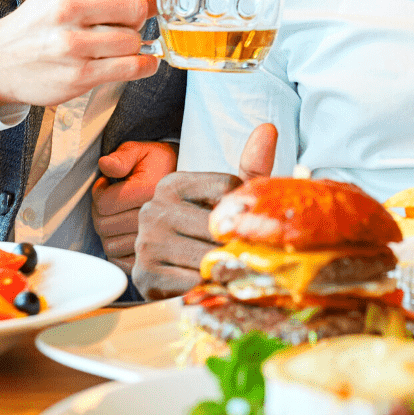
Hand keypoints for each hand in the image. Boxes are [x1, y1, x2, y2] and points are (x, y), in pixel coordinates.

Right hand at [0, 0, 159, 108]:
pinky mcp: (79, 75)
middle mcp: (69, 8)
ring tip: (116, 45)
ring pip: (134, 40)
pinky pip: (130, 67)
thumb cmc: (38, 25)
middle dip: (137, 18)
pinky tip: (141, 62)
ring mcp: (73, 44)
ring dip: (133, 45)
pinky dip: (143, 66)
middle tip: (123, 24)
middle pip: (136, 8)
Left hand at [92, 141, 178, 271]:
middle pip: (104, 226)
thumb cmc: (157, 165)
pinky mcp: (154, 256)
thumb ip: (123, 156)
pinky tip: (123, 233)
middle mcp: (155, 218)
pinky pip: (121, 261)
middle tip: (108, 199)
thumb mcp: (141, 151)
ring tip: (116, 216)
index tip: (106, 183)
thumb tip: (105, 164)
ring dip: (106, 231)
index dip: (98, 191)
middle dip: (99, 212)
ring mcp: (156, 239)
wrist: (185, 185)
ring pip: (110, 245)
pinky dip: (117, 250)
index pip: (104, 203)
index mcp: (150, 191)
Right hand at [132, 124, 276, 299]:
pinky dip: (209, 286)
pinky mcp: (146, 274)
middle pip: (217, 226)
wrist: (170, 271)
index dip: (243, 208)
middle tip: (250, 253)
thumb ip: (251, 166)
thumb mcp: (228, 198)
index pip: (227, 189)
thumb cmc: (206, 228)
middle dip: (238, 242)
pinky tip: (212, 284)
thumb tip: (268, 128)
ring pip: (207, 256)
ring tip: (234, 268)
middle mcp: (154, 208)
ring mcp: (146, 242)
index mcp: (173, 183)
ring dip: (227, 267)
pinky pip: (192, 282)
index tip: (241, 220)